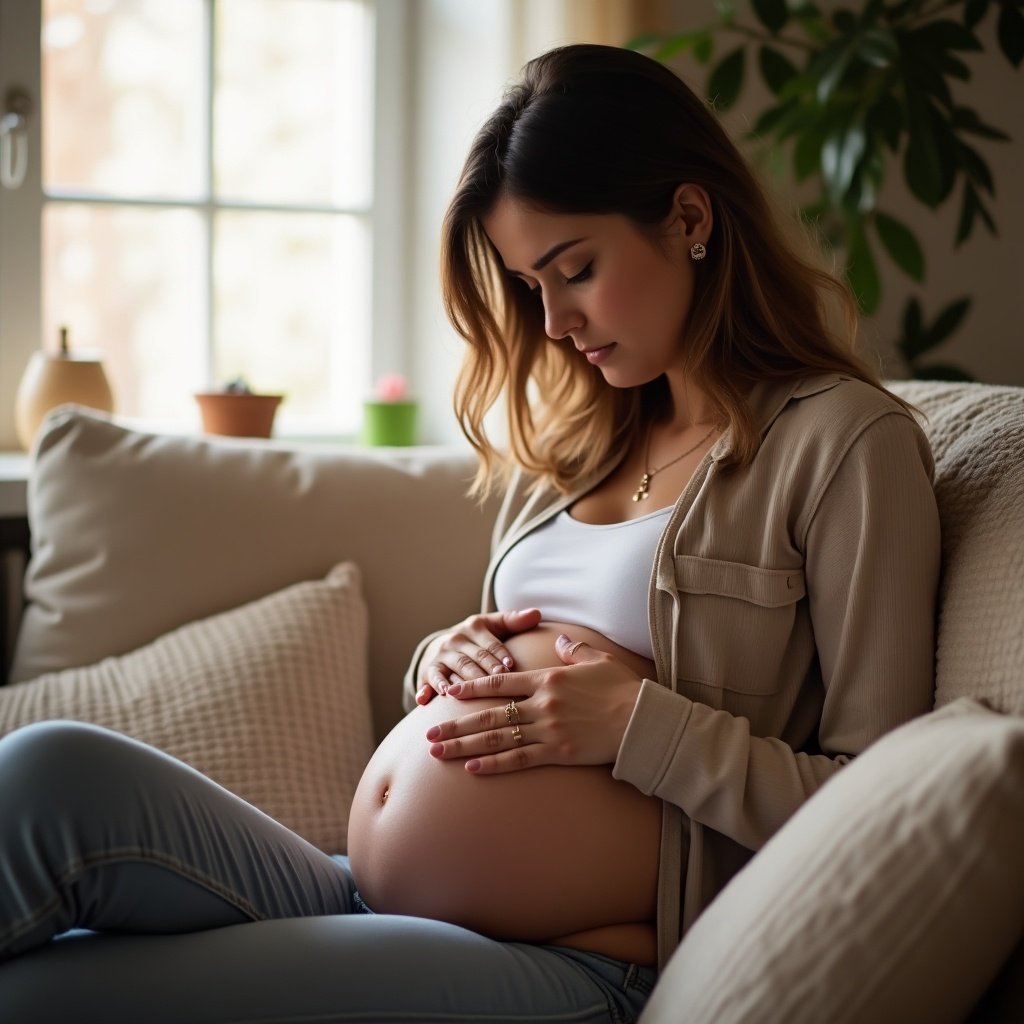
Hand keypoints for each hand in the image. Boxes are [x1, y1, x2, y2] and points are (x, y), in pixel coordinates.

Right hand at [414, 608, 542, 704]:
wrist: (443, 645)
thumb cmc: (479, 639)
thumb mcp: (494, 626)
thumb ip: (514, 621)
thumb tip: (537, 613)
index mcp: (474, 627)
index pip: (489, 643)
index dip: (499, 654)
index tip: (510, 666)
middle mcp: (456, 639)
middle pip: (473, 657)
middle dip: (484, 669)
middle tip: (497, 682)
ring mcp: (441, 655)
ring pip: (455, 669)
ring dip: (462, 680)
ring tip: (469, 693)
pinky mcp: (428, 671)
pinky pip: (430, 680)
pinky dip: (429, 689)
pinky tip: (432, 698)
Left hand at [426, 633, 643, 772]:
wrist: (643, 720)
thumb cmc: (624, 689)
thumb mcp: (598, 660)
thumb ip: (574, 649)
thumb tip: (559, 639)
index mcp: (548, 679)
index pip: (501, 681)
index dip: (472, 686)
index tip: (450, 691)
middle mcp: (541, 704)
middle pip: (488, 713)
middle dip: (454, 722)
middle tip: (427, 730)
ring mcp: (548, 729)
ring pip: (496, 738)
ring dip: (463, 745)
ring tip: (437, 751)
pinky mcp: (558, 753)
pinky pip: (519, 759)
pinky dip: (494, 764)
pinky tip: (472, 768)